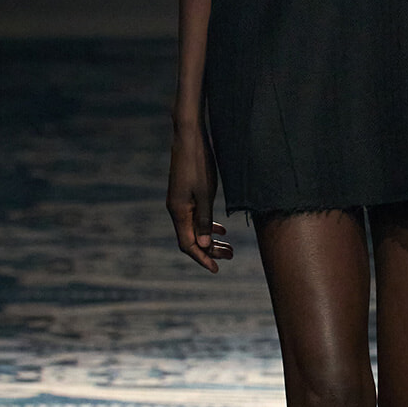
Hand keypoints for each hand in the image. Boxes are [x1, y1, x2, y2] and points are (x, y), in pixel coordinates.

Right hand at [168, 120, 233, 271]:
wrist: (189, 137)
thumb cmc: (199, 163)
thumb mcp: (206, 193)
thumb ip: (204, 219)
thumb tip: (203, 244)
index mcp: (179, 211)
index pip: (188, 244)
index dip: (202, 258)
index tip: (216, 269)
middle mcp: (176, 209)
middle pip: (191, 239)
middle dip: (210, 251)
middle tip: (231, 256)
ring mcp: (179, 202)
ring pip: (194, 228)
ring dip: (211, 240)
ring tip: (230, 247)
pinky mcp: (185, 194)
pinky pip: (195, 217)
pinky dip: (208, 225)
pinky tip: (222, 229)